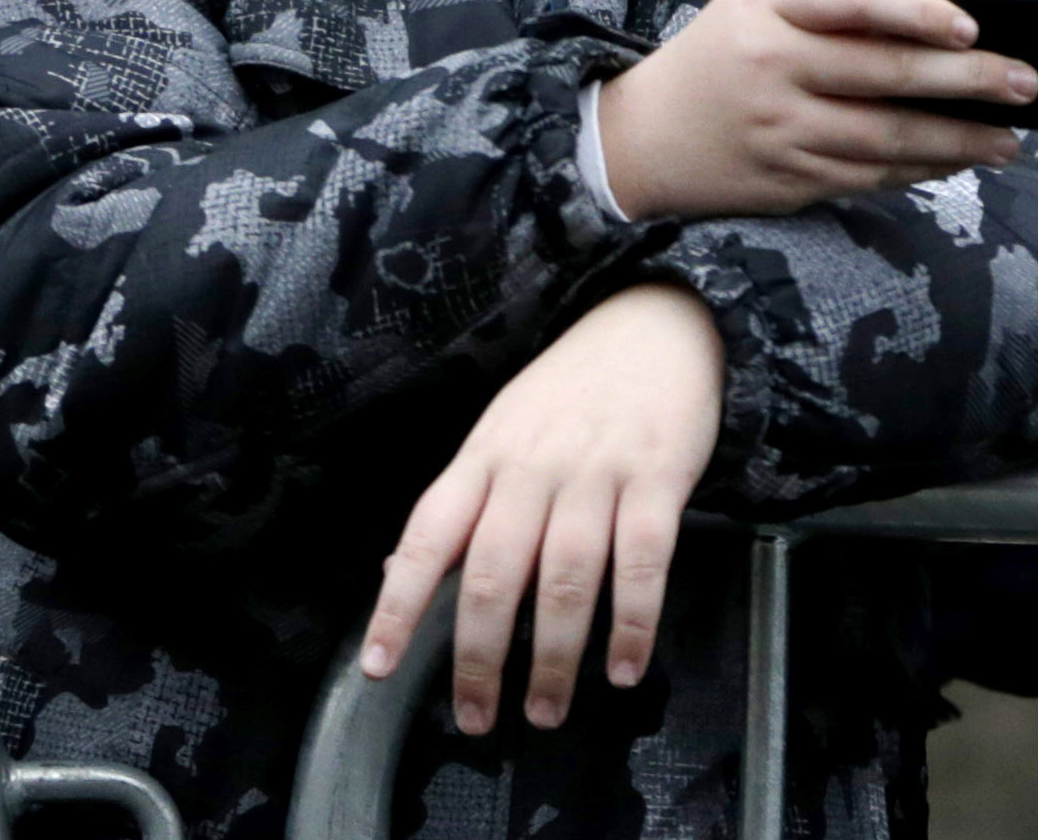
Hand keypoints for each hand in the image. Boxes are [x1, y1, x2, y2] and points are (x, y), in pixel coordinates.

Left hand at [360, 282, 725, 733]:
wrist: (660, 318)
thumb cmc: (574, 387)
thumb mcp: (504, 426)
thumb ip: (464, 499)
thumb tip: (396, 574)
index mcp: (487, 454)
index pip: (430, 533)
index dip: (398, 602)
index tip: (378, 668)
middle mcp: (534, 465)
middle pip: (494, 571)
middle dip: (480, 657)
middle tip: (478, 719)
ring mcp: (598, 469)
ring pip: (565, 575)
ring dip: (553, 656)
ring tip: (547, 710)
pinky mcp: (659, 473)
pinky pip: (642, 558)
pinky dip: (632, 620)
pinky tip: (623, 666)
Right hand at [597, 0, 1036, 218]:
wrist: (643, 137)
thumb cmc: (723, 52)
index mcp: (772, 7)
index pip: (853, 0)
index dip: (916, 12)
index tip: (974, 26)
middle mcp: (775, 67)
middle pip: (884, 75)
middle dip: (966, 81)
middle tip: (1024, 84)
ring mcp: (780, 131)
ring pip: (884, 139)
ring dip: (956, 141)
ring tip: (1008, 140)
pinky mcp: (786, 181)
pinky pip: (866, 177)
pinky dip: (917, 171)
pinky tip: (956, 163)